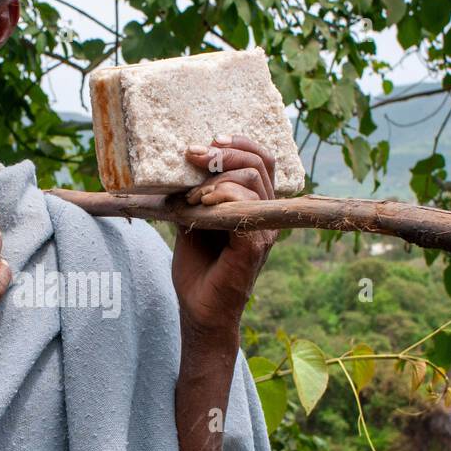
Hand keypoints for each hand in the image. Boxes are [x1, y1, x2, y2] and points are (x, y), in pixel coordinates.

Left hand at [170, 135, 279, 338]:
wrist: (199, 310)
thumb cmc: (198, 268)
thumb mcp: (193, 219)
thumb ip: (196, 193)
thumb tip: (183, 163)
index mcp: (256, 205)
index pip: (262, 160)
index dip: (240, 143)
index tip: (211, 140)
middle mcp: (267, 214)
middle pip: (260, 162)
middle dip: (224, 153)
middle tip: (193, 155)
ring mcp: (265, 230)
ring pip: (253, 180)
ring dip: (217, 178)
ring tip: (192, 196)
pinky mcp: (255, 245)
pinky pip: (248, 207)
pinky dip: (224, 196)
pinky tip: (202, 204)